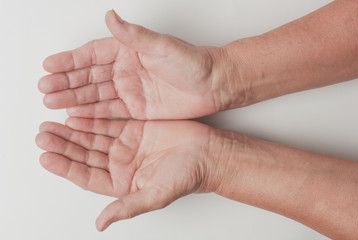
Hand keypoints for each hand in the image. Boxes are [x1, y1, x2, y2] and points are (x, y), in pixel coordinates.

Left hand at [36, 117, 213, 230]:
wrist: (207, 154)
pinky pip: (108, 122)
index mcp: (122, 183)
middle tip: (43, 135)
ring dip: (73, 130)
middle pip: (84, 153)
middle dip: (63, 144)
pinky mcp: (134, 128)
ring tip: (52, 123)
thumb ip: (127, 207)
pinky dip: (92, 119)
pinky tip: (77, 115)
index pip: (86, 175)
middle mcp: (121, 164)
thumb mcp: (155, 195)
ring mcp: (126, 145)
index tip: (46, 157)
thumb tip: (101, 224)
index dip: (65, 167)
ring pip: (92, 136)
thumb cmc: (186, 176)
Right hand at [38, 10, 232, 119]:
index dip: (69, 60)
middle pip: (89, 77)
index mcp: (128, 51)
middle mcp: (126, 70)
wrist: (213, 85)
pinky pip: (109, 112)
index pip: (92, 55)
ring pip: (95, 95)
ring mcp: (130, 90)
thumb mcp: (162, 46)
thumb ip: (134, 36)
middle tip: (45, 89)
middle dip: (65, 82)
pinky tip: (75, 115)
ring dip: (74, 99)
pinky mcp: (137, 109)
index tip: (49, 65)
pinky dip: (92, 114)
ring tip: (52, 104)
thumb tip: (110, 16)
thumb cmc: (192, 63)